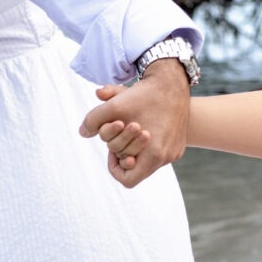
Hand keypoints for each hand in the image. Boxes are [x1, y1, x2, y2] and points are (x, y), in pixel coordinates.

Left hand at [77, 60, 192, 186]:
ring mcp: (174, 151)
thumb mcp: (115, 106)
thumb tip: (82, 132)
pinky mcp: (178, 143)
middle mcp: (167, 157)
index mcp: (155, 155)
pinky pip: (158, 150)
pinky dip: (146, 141)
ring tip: (130, 125)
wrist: (174, 81)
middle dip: (122, 151)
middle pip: (135, 167)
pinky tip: (143, 123)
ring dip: (133, 145)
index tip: (112, 150)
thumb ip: (94, 120)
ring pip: (146, 158)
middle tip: (120, 132)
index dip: (114, 167)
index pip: (128, 179)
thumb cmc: (145, 95)